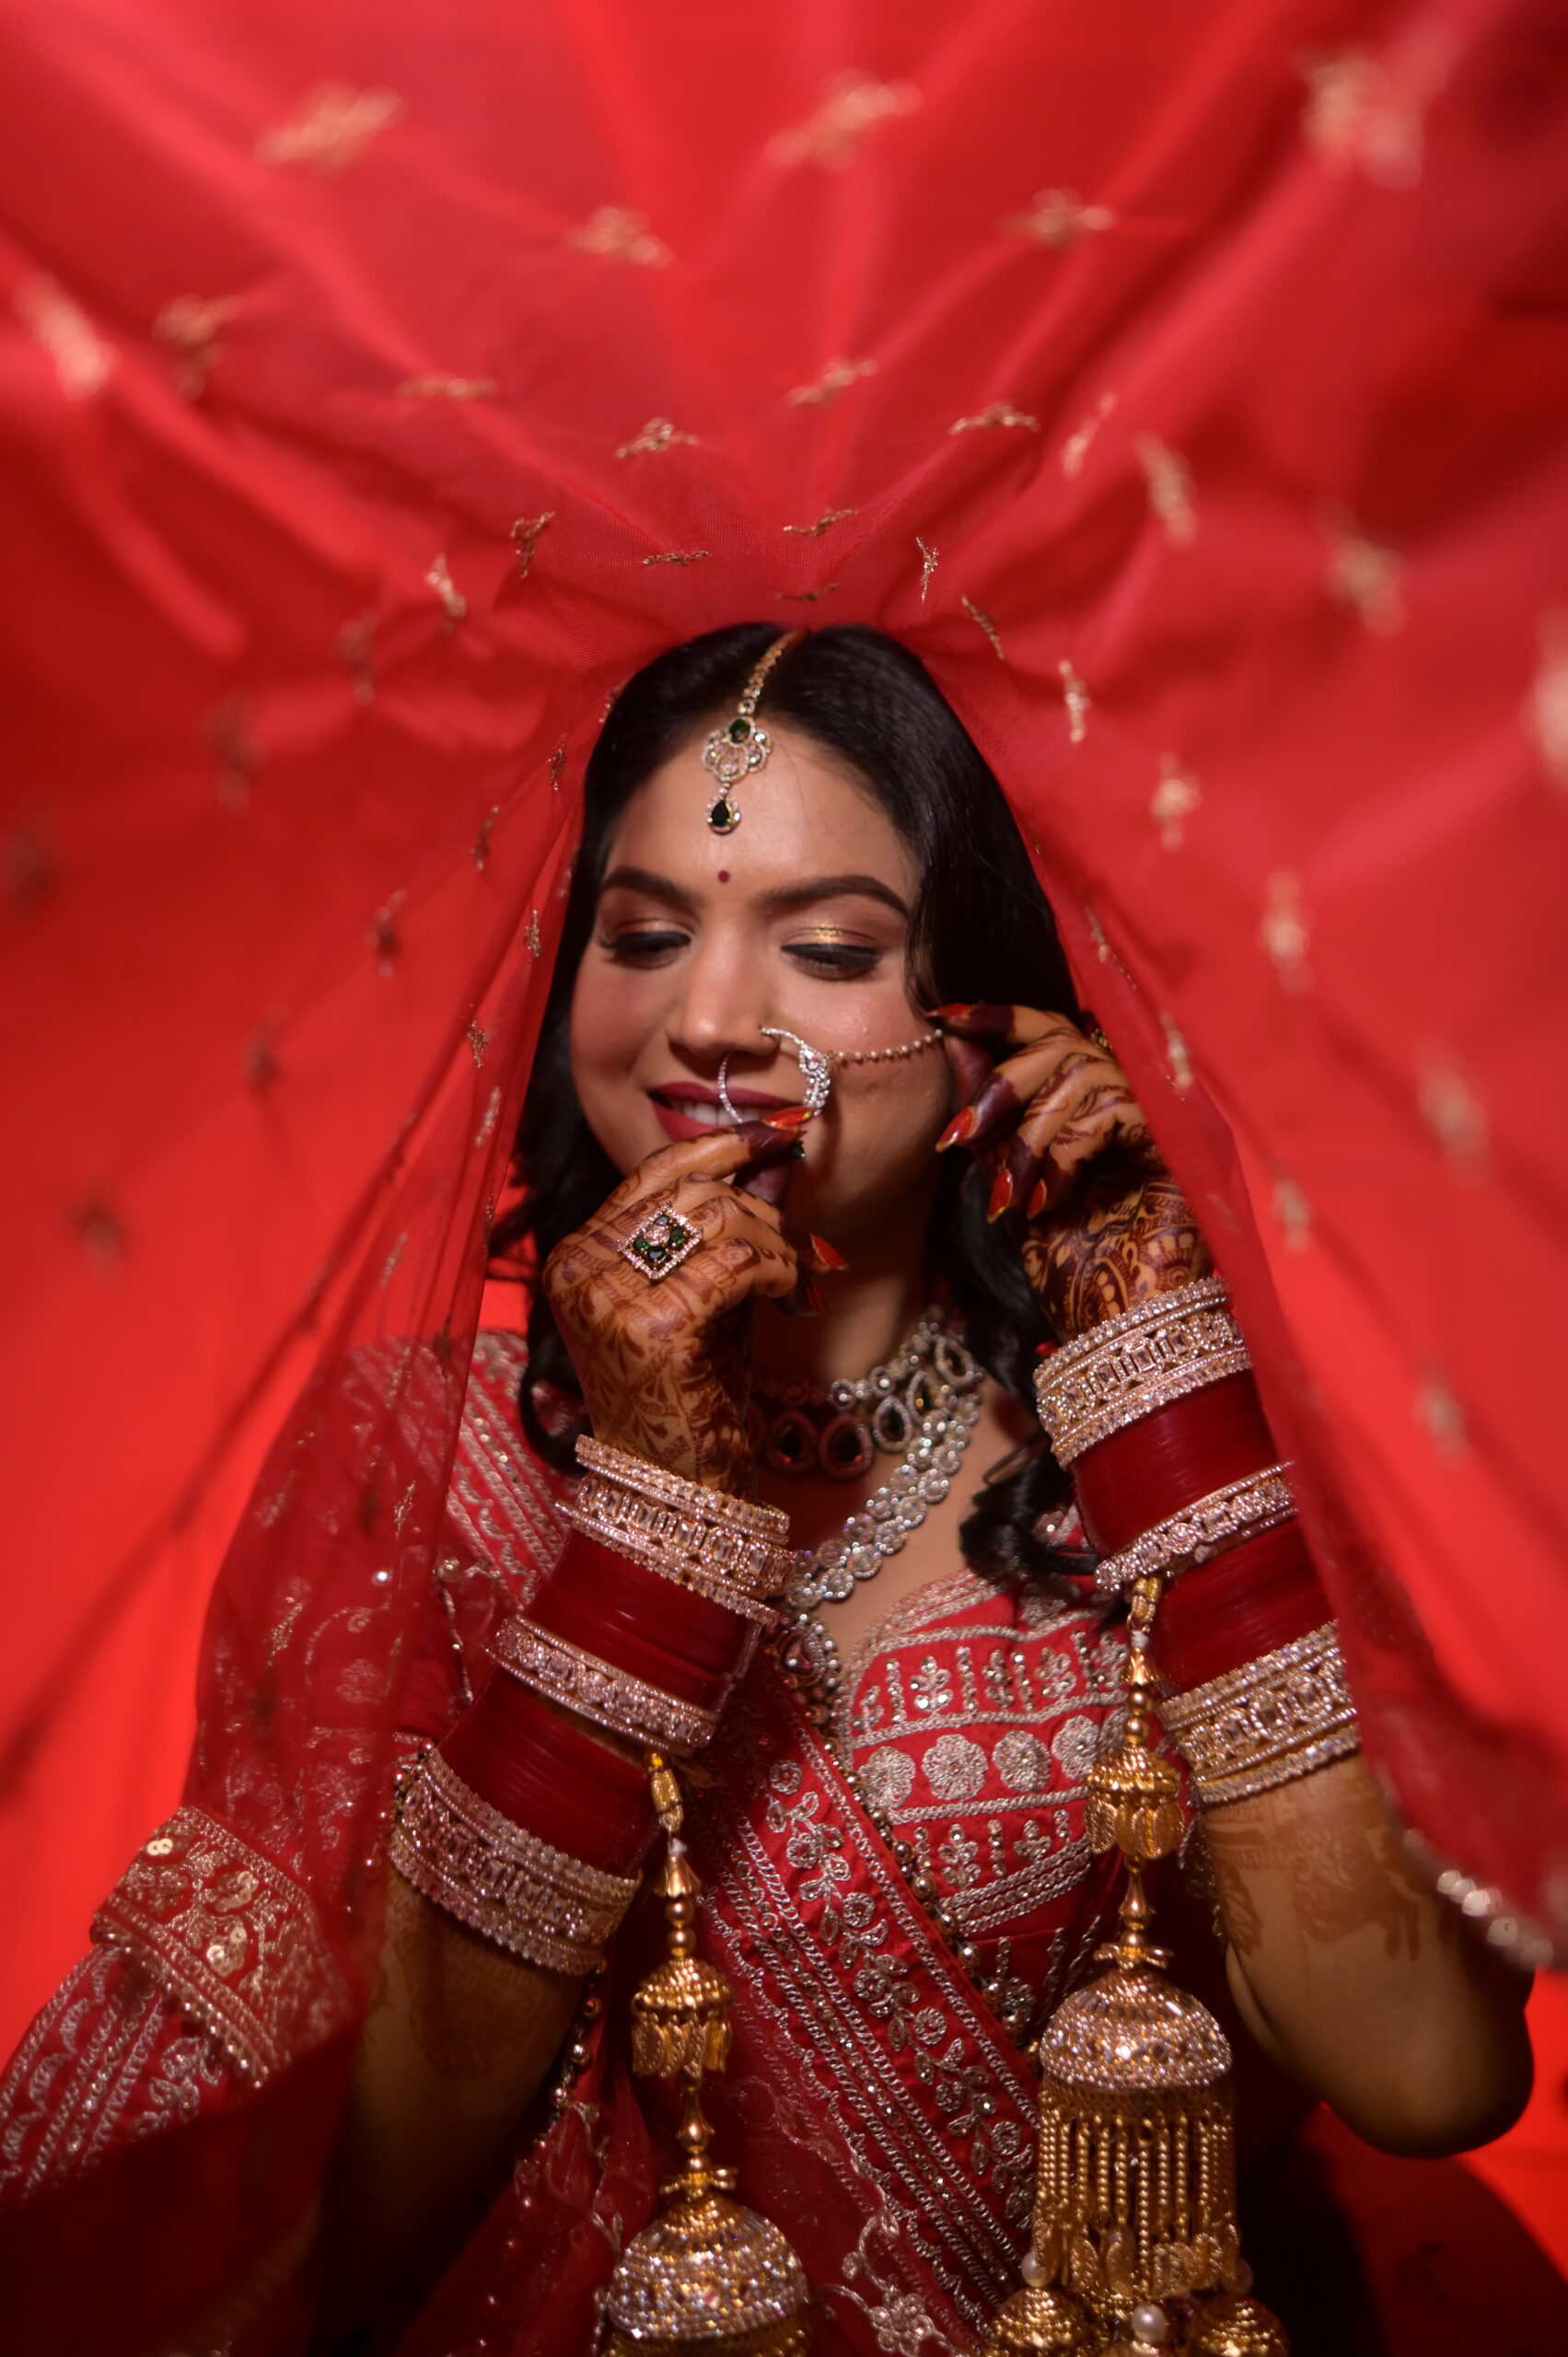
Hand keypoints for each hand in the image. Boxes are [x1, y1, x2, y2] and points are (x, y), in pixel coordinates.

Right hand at [542, 1124, 842, 1491]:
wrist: (674, 1486)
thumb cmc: (687, 1394)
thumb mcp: (700, 1297)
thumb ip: (724, 1230)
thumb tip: (776, 1157)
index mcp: (575, 1258)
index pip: (653, 1174)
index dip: (721, 1146)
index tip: (779, 1132)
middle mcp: (580, 1272)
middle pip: (691, 1192)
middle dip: (766, 1206)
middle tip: (812, 1240)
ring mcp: (610, 1300)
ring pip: (718, 1217)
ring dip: (781, 1239)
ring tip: (808, 1272)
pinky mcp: (655, 1328)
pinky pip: (739, 1261)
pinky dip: (783, 1268)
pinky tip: (799, 1295)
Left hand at [933, 1004, 1212, 1339]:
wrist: (1115, 1336)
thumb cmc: (1073, 1271)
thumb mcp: (1011, 1182)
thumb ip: (992, 1118)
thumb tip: (956, 1043)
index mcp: (1103, 1102)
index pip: (1054, 1030)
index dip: (1000, 1018)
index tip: (942, 1018)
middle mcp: (1142, 1098)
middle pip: (1064, 1039)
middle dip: (1002, 1084)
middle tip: (962, 1135)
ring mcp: (1168, 1116)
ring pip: (1083, 1071)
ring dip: (1030, 1131)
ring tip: (1010, 1193)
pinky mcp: (1182, 1142)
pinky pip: (1114, 1107)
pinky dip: (1067, 1150)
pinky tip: (1051, 1199)